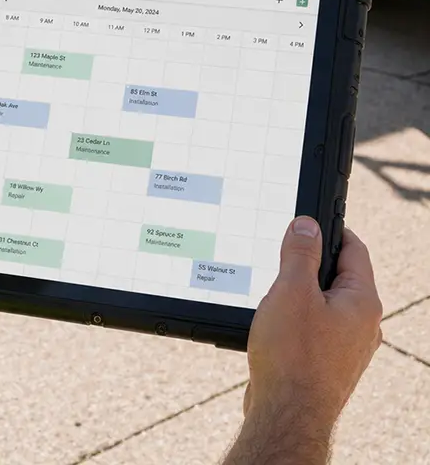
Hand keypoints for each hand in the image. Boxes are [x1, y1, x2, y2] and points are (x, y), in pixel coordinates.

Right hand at [228, 218, 381, 462]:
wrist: (287, 415)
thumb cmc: (293, 354)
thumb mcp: (291, 290)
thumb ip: (300, 253)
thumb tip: (307, 225)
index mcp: (362, 302)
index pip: (353, 248)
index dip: (328, 228)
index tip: (304, 220)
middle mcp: (362, 325)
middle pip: (338, 275)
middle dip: (308, 261)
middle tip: (279, 253)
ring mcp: (347, 347)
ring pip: (324, 302)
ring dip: (299, 291)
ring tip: (272, 291)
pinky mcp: (327, 363)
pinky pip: (315, 326)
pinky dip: (295, 316)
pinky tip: (273, 321)